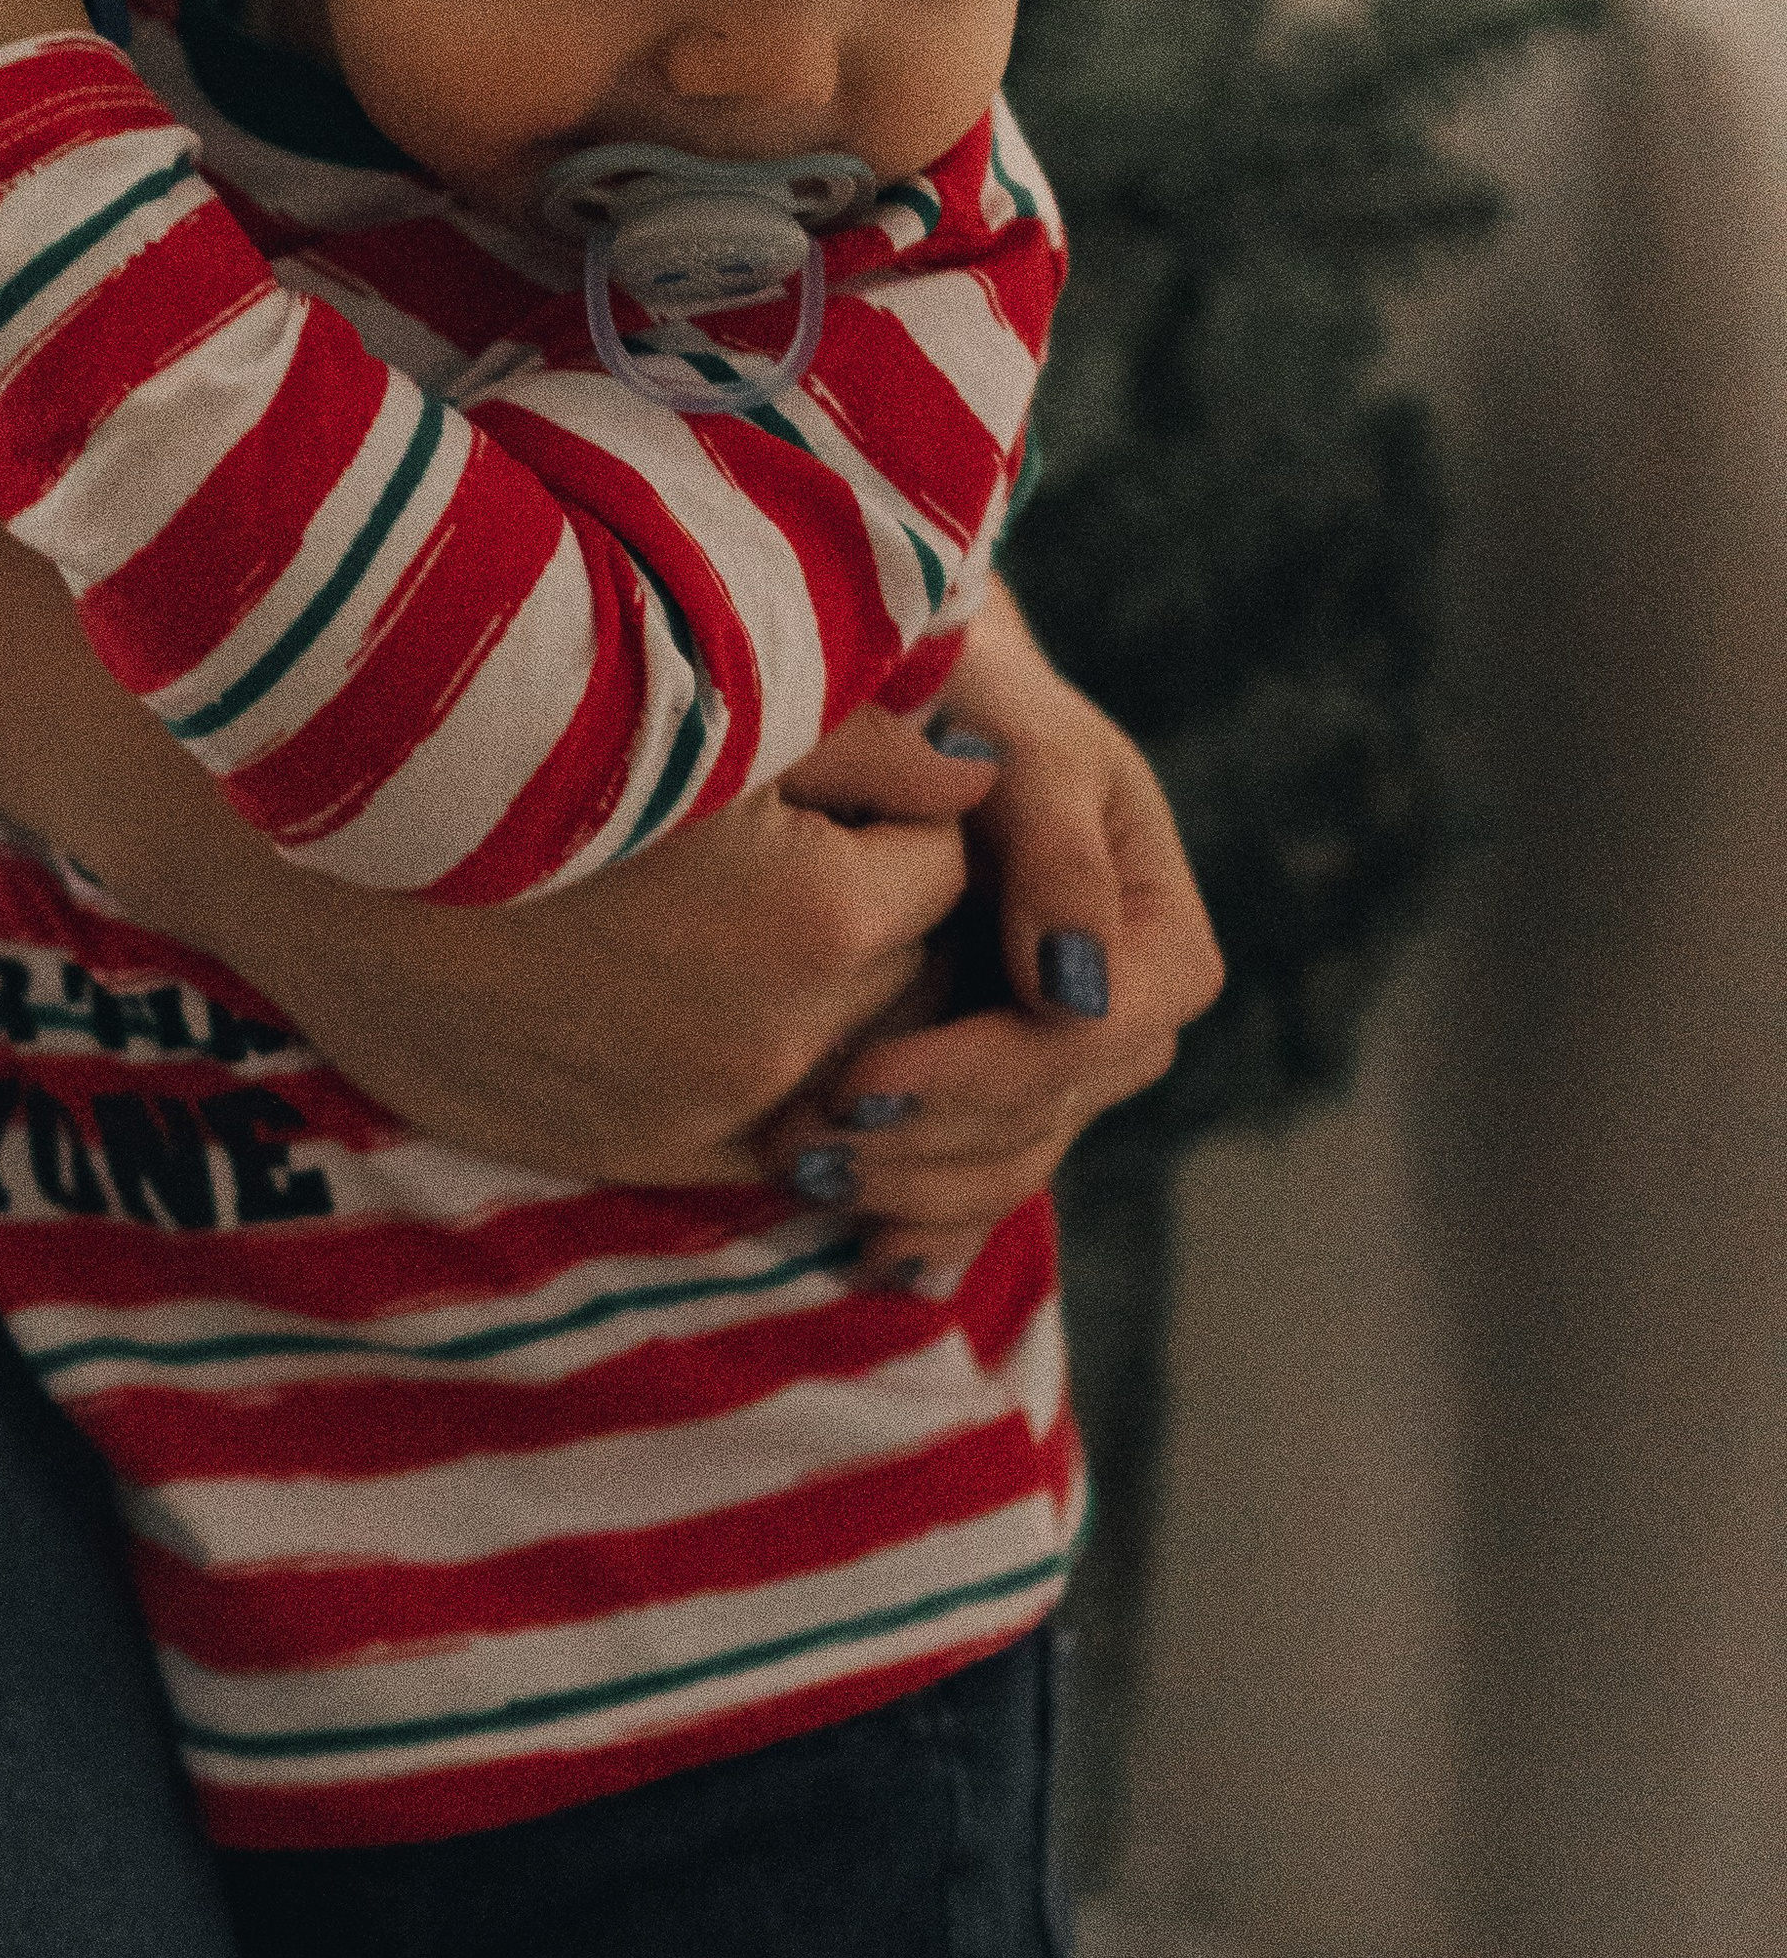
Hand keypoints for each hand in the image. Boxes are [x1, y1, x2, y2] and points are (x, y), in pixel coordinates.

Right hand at [228, 710, 993, 1183]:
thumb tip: (982, 775)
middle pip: (907, 980)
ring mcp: (692, 1114)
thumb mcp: (706, 689)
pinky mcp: (614, 1154)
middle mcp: (773, 1040)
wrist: (301, 825)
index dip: (904, 813)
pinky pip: (752, 1149)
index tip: (846, 773)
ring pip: (842, 1071)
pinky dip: (762, 1090)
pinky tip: (716, 1018)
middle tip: (814, 843)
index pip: (944, 869)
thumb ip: (873, 736)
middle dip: (883, 914)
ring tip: (755, 924)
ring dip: (830, 1009)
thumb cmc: (509, 721)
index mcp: (815, 919)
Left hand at [750, 587, 1223, 1286]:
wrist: (919, 718)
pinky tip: (861, 1253)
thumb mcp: (1018, 746)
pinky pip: (976, 1189)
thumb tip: (1075, 988)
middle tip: (797, 1144)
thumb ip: (1054, 847)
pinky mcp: (999, 1100)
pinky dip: (921, 1226)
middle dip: (923, 1143)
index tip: (859, 1075)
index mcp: (1161, 942)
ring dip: (906, 1191)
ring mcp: (1065, 1070)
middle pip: (1044, 1119)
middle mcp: (1127, 1020)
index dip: (978, 1071)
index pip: (1089, 1040)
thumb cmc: (969, 705)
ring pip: (1008, 1168)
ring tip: (797, 1177)